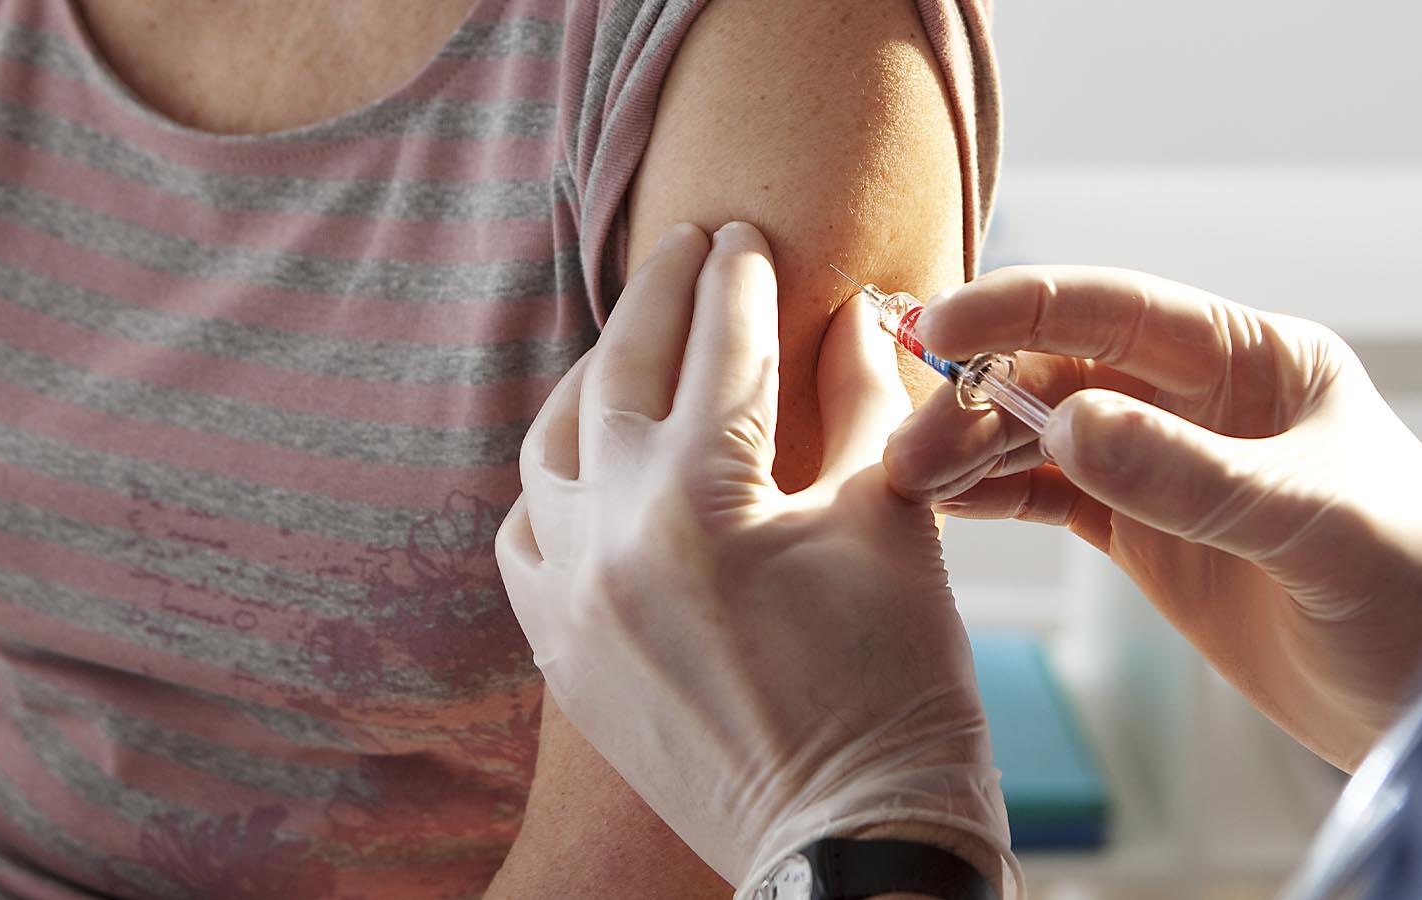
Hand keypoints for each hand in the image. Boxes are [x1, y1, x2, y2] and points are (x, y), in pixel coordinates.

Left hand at [498, 222, 1018, 894]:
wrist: (848, 844)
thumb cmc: (895, 690)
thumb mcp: (891, 524)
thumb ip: (860, 404)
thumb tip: (850, 314)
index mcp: (704, 496)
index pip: (719, 345)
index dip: (738, 277)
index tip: (745, 232)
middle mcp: (612, 535)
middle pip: (619, 372)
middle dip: (657, 296)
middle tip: (687, 247)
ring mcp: (571, 599)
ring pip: (551, 448)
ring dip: (592, 382)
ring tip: (632, 345)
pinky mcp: (560, 653)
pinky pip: (525, 538)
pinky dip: (554, 486)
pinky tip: (590, 464)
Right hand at [883, 266, 1421, 767]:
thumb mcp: (1313, 524)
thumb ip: (1193, 476)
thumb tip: (1069, 422)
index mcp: (1257, 359)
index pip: (1120, 311)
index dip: (1025, 309)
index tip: (943, 326)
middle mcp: (1207, 401)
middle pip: (1065, 371)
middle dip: (980, 395)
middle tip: (909, 442)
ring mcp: (1173, 468)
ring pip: (1046, 435)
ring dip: (976, 449)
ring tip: (906, 479)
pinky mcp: (1152, 537)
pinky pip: (1055, 498)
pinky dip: (998, 496)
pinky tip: (945, 502)